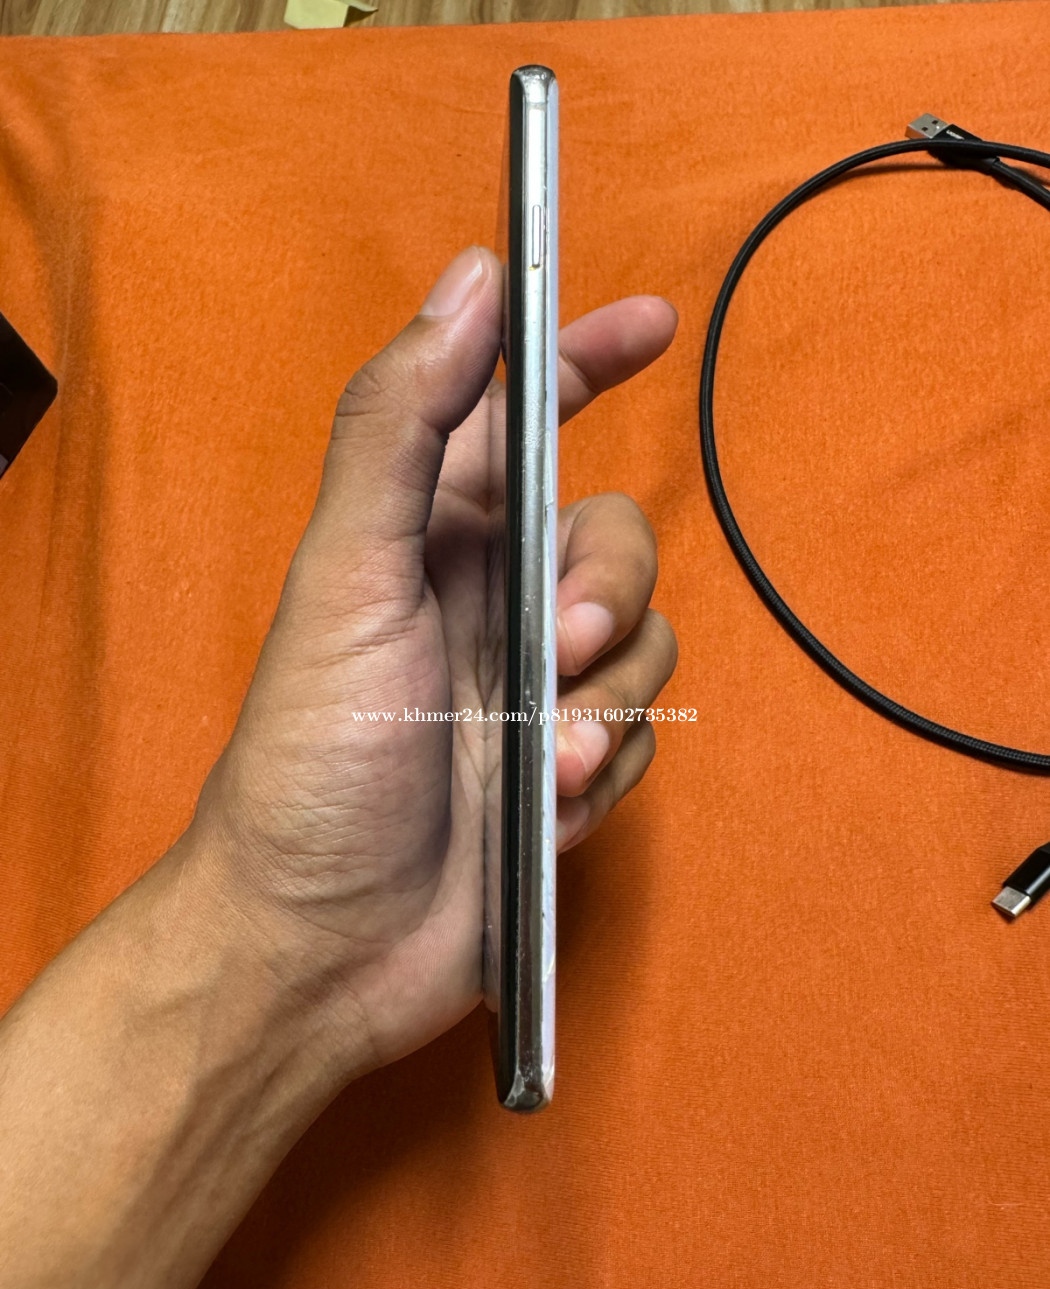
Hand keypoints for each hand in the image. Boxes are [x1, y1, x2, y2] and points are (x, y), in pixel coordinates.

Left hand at [182, 245, 678, 1080]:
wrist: (324, 940)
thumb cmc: (313, 758)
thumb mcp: (347, 575)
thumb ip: (404, 423)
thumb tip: (472, 281)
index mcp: (432, 539)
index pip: (523, 418)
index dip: (584, 360)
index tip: (654, 325)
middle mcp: (492, 603)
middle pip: (616, 541)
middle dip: (612, 589)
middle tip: (563, 645)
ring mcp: (534, 692)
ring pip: (646, 647)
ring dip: (606, 705)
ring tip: (541, 760)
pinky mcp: (568, 771)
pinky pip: (642, 738)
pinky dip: (604, 769)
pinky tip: (543, 808)